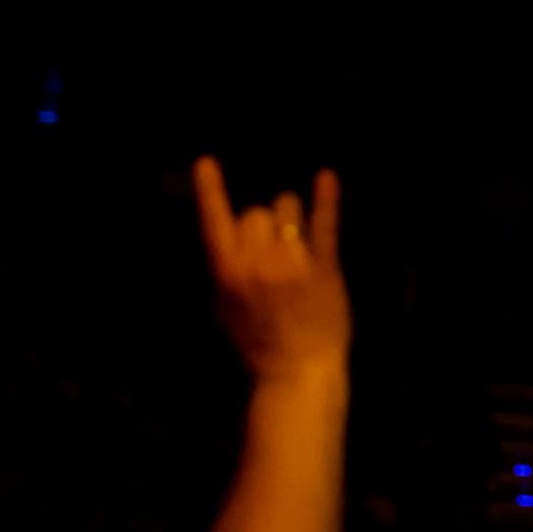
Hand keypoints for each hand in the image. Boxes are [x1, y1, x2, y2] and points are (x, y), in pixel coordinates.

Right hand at [192, 157, 350, 379]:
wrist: (297, 370)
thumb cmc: (258, 344)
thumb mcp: (225, 309)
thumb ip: (227, 272)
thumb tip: (228, 241)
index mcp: (227, 271)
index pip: (214, 222)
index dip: (209, 190)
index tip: (206, 161)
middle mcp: (257, 260)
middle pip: (256, 211)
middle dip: (264, 222)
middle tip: (274, 247)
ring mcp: (292, 260)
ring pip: (287, 207)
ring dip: (290, 216)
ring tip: (297, 240)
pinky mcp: (324, 265)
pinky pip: (324, 223)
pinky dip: (326, 198)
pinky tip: (326, 177)